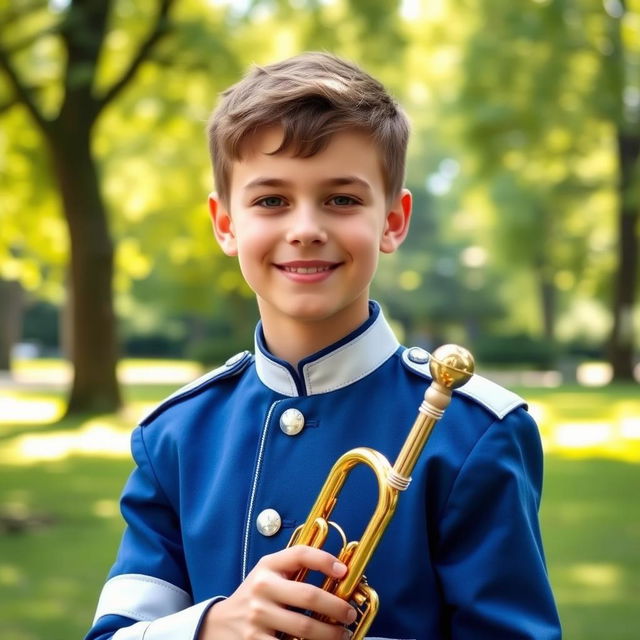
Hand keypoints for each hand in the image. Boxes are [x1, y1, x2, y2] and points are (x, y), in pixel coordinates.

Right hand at [198, 545, 356, 639]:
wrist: (220, 624)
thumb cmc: (256, 596)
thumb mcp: (269, 573)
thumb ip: (295, 569)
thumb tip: (338, 572)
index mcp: (268, 566)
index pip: (300, 554)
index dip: (325, 560)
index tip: (344, 572)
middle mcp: (262, 587)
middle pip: (309, 595)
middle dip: (337, 607)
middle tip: (349, 614)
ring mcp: (258, 616)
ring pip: (304, 627)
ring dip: (330, 634)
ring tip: (342, 635)